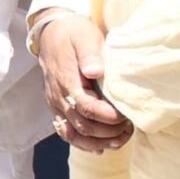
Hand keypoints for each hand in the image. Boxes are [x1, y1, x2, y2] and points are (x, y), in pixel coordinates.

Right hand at [35, 12, 128, 150]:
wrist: (51, 32)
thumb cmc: (72, 33)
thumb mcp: (83, 36)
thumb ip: (90, 54)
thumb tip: (95, 71)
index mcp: (66, 80)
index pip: (85, 107)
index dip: (106, 116)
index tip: (124, 115)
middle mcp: (58, 96)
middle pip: (81, 125)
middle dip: (107, 131)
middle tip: (129, 126)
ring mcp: (56, 103)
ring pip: (73, 134)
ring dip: (97, 141)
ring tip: (120, 140)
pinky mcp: (58, 106)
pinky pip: (67, 131)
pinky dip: (83, 143)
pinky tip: (99, 146)